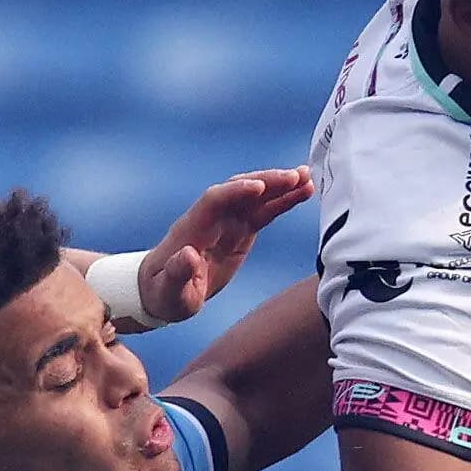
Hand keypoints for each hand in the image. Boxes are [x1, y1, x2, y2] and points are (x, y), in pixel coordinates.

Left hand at [140, 167, 316, 323]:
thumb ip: (178, 273)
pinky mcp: (239, 231)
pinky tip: (302, 193)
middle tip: (295, 176)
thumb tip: (188, 254)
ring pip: (255, 198)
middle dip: (266, 182)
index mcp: (192, 229)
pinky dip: (282, 202)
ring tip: (307, 178)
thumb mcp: (168, 291)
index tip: (259, 188)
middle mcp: (211, 219)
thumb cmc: (164, 293)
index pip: (214, 201)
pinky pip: (263, 212)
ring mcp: (226, 223)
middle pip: (239, 190)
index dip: (236, 192)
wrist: (163, 290)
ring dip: (280, 186)